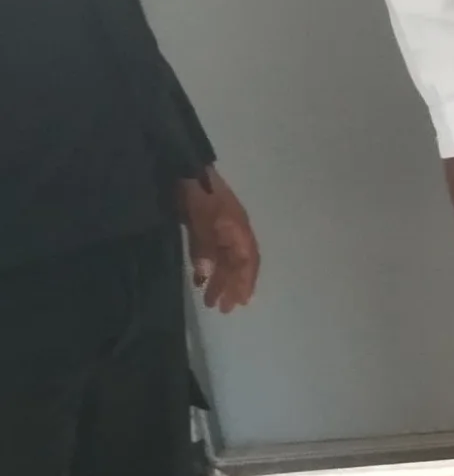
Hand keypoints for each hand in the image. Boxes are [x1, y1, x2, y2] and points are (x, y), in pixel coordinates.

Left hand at [177, 168, 259, 312]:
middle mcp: (233, 231)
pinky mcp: (205, 225)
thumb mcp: (202, 219)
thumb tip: (207, 276)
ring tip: (209, 300)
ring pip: (223, 259)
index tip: (239, 302)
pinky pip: (210, 252)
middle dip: (231, 286)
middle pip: (237, 263)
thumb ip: (205, 248)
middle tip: (222, 309)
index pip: (247, 261)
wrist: (184, 166)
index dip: (245, 282)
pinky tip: (199, 278)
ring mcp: (219, 228)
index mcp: (239, 230)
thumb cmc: (199, 193)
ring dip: (219, 280)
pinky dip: (207, 267)